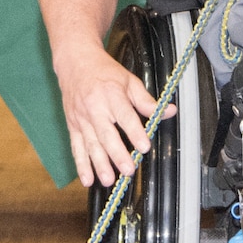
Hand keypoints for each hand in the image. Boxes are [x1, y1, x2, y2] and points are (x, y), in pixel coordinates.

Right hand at [54, 45, 174, 188]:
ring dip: (99, 164)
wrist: (75, 62)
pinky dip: (81, 165)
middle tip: (128, 169)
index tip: (144, 146)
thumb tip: (169, 111)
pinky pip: (76, 148)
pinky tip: (87, 179)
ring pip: (91, 144)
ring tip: (108, 180)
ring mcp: (81, 119)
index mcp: (111, 95)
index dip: (135, 132)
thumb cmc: (104, 72)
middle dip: (117, 154)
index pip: (125, 116)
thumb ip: (147, 100)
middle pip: (106, 134)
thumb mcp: (129, 81)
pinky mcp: (73, 126)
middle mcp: (95, 108)